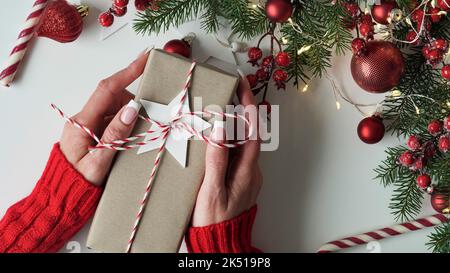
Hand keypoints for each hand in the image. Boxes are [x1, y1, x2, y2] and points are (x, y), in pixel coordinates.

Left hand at [59, 51, 148, 185]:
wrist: (62, 197)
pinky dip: (126, 125)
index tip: (145, 59)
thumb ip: (115, 134)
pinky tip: (132, 138)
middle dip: (134, 102)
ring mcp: (88, 125)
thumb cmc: (78, 183)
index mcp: (82, 122)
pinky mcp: (93, 132)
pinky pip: (113, 120)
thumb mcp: (99, 161)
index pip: (107, 89)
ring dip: (131, 116)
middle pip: (114, 98)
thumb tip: (132, 109)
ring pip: (115, 109)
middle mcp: (84, 119)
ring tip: (141, 134)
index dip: (127, 72)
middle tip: (152, 115)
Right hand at [191, 77, 262, 226]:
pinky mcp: (238, 180)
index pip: (253, 131)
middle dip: (239, 110)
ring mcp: (245, 175)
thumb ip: (217, 159)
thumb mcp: (212, 190)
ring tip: (214, 110)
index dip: (249, 106)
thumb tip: (220, 128)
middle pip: (248, 133)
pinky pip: (234, 154)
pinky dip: (225, 141)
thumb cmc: (214, 221)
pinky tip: (211, 139)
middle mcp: (250, 171)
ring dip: (230, 126)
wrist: (219, 244)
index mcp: (247, 171)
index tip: (242, 85)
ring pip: (240, 143)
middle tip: (225, 91)